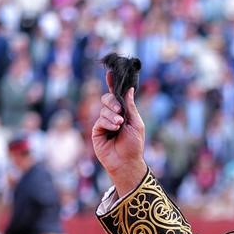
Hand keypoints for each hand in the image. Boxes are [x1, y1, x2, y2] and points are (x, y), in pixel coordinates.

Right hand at [91, 75, 147, 197]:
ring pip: (104, 109)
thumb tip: (129, 90)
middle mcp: (113, 115)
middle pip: (107, 98)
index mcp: (123, 112)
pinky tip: (114, 130)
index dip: (113, 84)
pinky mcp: (97, 131)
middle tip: (120, 111)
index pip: (117, 95)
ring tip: (119, 125)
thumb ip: (130, 107)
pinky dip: (108, 123)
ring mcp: (104, 122)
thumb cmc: (134, 144)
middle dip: (113, 101)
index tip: (110, 72)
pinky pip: (100, 120)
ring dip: (113, 116)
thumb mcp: (136, 123)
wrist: (127, 161)